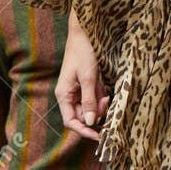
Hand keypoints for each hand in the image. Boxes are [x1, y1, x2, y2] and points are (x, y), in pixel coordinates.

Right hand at [57, 13, 109, 140]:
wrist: (85, 34)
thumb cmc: (83, 52)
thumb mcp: (88, 77)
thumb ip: (89, 100)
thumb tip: (90, 122)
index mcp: (64, 95)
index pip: (71, 121)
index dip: (83, 130)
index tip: (98, 135)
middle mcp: (69, 96)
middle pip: (83, 116)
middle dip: (96, 113)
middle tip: (107, 102)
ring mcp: (78, 91)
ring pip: (91, 109)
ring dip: (100, 105)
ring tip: (106, 93)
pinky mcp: (86, 86)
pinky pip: (95, 99)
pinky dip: (101, 98)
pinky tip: (104, 89)